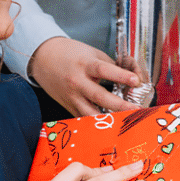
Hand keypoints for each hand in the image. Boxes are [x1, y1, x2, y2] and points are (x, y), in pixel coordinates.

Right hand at [29, 37, 144, 115]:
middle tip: (136, 109)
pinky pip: (84, 118)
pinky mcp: (69, 107)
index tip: (136, 81)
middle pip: (99, 96)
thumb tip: (130, 76)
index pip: (104, 70)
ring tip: (125, 123)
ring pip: (90, 113)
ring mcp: (72, 97)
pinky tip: (110, 127)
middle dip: (119, 105)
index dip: (120, 76)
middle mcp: (77, 82)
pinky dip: (96, 124)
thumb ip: (110, 65)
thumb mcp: (91, 53)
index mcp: (85, 64)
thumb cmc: (70, 54)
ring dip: (108, 120)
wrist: (43, 59)